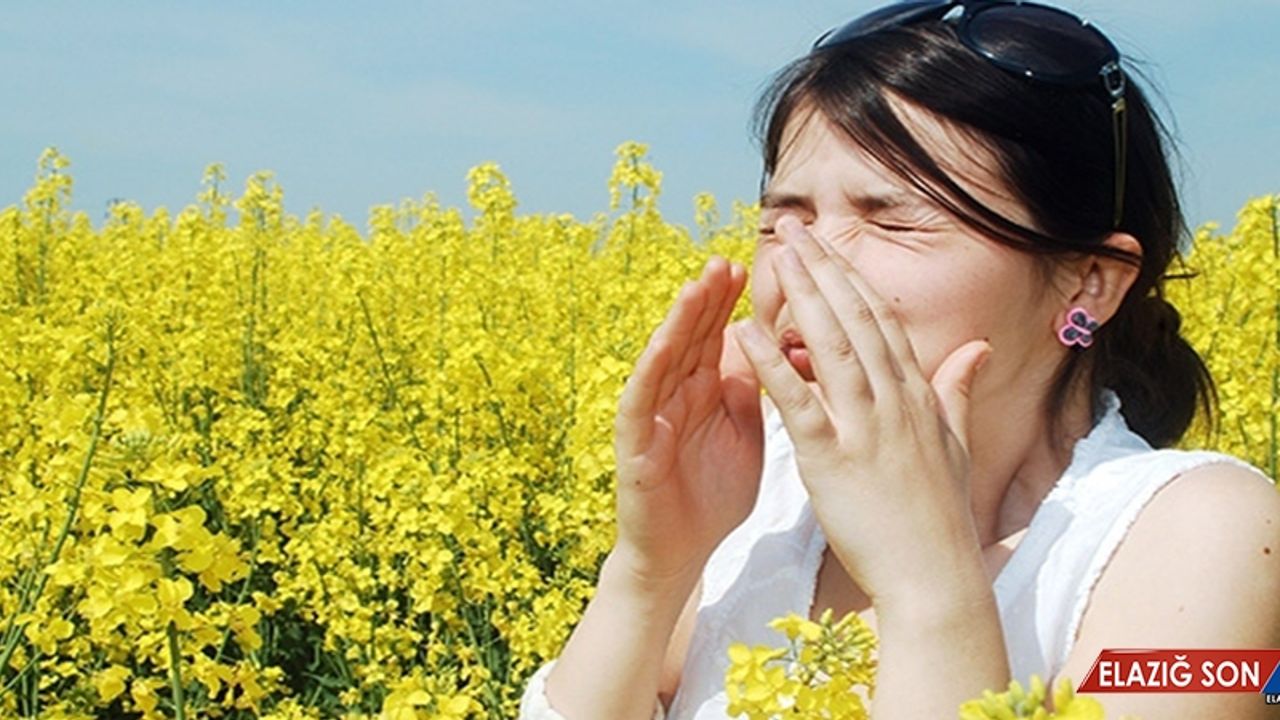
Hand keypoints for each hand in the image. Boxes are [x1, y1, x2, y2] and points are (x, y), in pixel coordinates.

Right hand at [613, 256, 765, 584]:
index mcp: (706, 391)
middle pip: (692, 337)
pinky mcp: (635, 444)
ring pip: (665, 358)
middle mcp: (676, 394)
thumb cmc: (713, 495)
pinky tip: (664, 344)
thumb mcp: (746, 434)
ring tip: (696, 287)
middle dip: (708, 298)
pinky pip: (641, 400)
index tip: (754, 266)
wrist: (683, 554)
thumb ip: (752, 391)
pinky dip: (651, 370)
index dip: (732, 302)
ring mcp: (652, 415)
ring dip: (680, 322)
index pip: (718, 335)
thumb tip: (771, 344)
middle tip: (726, 260)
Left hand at [731, 216, 992, 606]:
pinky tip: (746, 332)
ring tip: (775, 257)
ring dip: (801, 296)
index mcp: (916, 395)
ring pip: (831, 346)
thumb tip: (979, 348)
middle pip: (855, 319)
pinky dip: (772, 364)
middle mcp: (894, 400)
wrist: (935, 577)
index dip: (851, 277)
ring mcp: (866, 427)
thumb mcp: (956, 445)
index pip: (881, 320)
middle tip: (792, 229)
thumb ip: (958, 391)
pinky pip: (799, 402)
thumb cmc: (939, 516)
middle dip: (823, 268)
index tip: (827, 244)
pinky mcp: (833, 459)